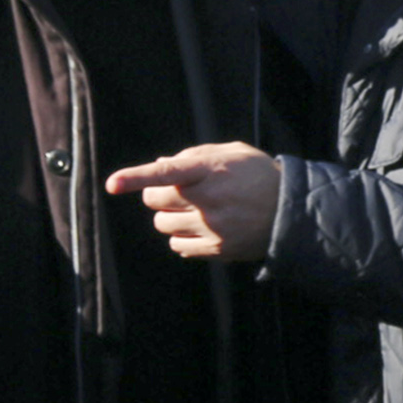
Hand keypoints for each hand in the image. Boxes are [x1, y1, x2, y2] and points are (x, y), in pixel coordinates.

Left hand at [103, 142, 280, 261]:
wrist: (291, 211)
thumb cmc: (257, 174)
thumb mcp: (230, 153)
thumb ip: (192, 155)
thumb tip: (158, 164)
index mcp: (210, 170)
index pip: (165, 173)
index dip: (136, 177)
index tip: (112, 184)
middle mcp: (208, 199)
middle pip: (155, 200)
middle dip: (157, 194)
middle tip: (177, 192)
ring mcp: (212, 227)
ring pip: (163, 224)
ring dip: (169, 216)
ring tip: (194, 210)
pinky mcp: (216, 249)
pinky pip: (178, 246)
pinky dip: (181, 237)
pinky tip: (200, 228)